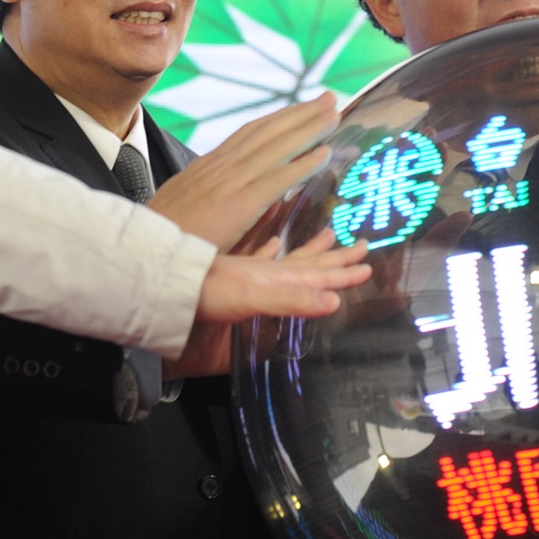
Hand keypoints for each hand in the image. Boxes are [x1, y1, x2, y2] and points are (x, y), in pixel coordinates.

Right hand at [148, 93, 341, 250]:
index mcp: (207, 167)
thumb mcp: (182, 205)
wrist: (141, 252)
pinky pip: (276, 180)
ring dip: (309, 129)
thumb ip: (204, 194)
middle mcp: (220, 168)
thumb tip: (221, 191)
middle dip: (300, 114)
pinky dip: (302, 165)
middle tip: (329, 98)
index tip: (302, 108)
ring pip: (276, 149)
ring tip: (334, 114)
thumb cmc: (161, 236)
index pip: (249, 134)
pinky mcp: (238, 206)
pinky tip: (324, 155)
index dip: (279, 119)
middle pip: (267, 132)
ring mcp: (229, 184)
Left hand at [192, 234, 369, 334]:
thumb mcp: (257, 299)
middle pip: (310, 263)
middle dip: (337, 258)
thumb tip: (334, 301)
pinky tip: (273, 246)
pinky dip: (270, 252)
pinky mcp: (233, 278)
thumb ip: (293, 301)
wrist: (170, 288)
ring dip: (311, 252)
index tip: (367, 265)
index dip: (344, 272)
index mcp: (278, 277)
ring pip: (289, 259)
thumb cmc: (211, 294)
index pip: (319, 274)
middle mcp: (268, 272)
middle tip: (361, 247)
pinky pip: (259, 260)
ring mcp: (250, 272)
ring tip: (327, 238)